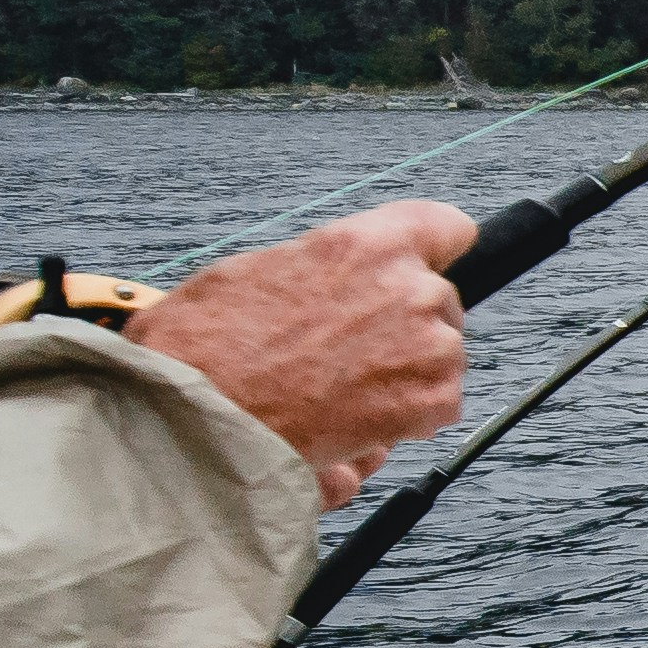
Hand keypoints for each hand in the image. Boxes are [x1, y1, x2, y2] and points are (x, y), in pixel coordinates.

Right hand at [129, 203, 473, 500]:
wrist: (201, 418)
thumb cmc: (210, 347)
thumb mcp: (254, 270)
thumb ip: (319, 266)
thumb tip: (329, 280)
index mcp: (368, 245)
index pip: (446, 228)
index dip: (431, 251)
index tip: (420, 267)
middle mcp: (411, 289)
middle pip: (440, 300)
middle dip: (405, 324)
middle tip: (348, 350)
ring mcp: (429, 347)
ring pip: (441, 356)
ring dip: (405, 372)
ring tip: (339, 390)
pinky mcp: (432, 403)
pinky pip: (436, 407)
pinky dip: (403, 418)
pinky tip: (351, 420)